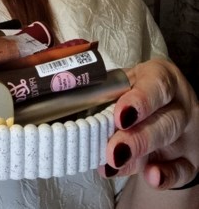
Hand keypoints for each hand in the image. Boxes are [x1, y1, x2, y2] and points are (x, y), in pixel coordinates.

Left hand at [99, 58, 198, 188]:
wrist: (160, 110)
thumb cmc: (134, 91)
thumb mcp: (124, 83)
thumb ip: (105, 91)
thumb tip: (67, 100)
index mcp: (162, 78)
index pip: (157, 85)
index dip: (140, 101)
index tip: (120, 116)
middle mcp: (179, 103)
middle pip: (165, 119)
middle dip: (137, 137)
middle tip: (113, 149)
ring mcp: (187, 132)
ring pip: (170, 142)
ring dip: (141, 154)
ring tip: (115, 161)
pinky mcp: (190, 158)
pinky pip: (183, 169)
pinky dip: (167, 175)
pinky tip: (151, 177)